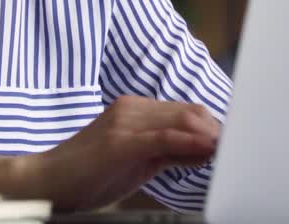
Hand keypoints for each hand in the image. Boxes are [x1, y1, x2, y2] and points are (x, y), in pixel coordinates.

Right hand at [12, 95, 220, 210]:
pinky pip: (164, 137)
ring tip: (228, 149)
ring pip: (180, 120)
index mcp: (133, 109)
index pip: (184, 110)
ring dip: (209, 134)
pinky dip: (190, 142)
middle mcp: (131, 108)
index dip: (211, 125)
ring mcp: (124, 122)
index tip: (231, 142)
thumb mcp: (137, 161)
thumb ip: (168, 151)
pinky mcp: (120, 141)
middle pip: (188, 112)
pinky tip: (207, 149)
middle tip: (239, 147)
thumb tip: (205, 149)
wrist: (50, 181)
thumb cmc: (90, 174)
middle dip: (216, 129)